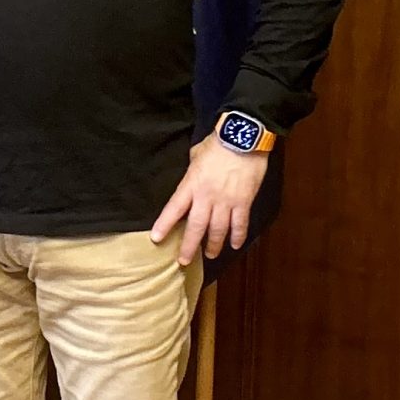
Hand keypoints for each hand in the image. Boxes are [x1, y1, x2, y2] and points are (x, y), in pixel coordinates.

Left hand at [150, 136, 268, 265]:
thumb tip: (191, 178)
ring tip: (210, 255)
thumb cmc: (217, 143)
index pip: (174, 209)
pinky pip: (240, 224)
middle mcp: (206, 197)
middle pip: (195, 227)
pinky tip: (235, 245)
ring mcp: (226, 201)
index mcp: (191, 185)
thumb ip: (192, 172)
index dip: (164, 225)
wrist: (242, 138)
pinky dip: (237, 236)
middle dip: (189, 246)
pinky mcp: (244, 202)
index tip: (156, 238)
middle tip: (184, 261)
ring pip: (218, 230)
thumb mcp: (196, 155)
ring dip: (214, 245)